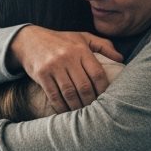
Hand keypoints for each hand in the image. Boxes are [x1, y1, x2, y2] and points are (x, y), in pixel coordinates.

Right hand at [6, 26, 122, 112]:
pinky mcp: (41, 74)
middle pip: (84, 86)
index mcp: (80, 49)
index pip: (97, 73)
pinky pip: (54, 95)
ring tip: (82, 113)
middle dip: (91, 101)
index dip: (104, 89)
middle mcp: (68, 57)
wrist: (29, 40)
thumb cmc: (61, 40)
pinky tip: (66, 112)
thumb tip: (121, 59)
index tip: (107, 98)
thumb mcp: (82, 37)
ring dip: (77, 107)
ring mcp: (54, 66)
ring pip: (70, 93)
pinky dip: (61, 106)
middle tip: (95, 110)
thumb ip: (103, 45)